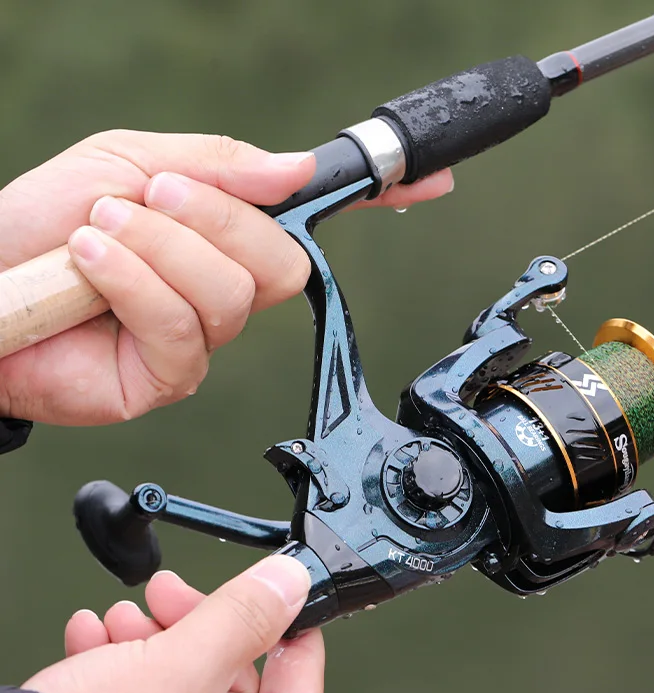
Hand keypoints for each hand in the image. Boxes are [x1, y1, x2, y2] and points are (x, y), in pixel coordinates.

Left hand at [0, 130, 452, 424]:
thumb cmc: (36, 227)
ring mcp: (198, 340)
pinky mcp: (168, 379)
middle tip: (152, 200)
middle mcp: (220, 291)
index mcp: (219, 233)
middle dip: (216, 222)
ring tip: (98, 234)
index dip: (373, 200)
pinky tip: (90, 265)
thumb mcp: (127, 162)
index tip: (424, 181)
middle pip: (280, 262)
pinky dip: (131, 282)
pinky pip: (183, 327)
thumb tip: (295, 170)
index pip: (310, 220)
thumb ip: (217, 165)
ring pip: (232, 294)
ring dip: (156, 249)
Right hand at [22, 556, 322, 692]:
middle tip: (171, 593)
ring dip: (149, 632)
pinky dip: (112, 653)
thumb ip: (241, 619)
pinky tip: (90, 632)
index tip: (280, 600)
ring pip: (177, 678)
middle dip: (197, 625)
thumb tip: (290, 584)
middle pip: (229, 680)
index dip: (292, 640)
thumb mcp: (180, 666)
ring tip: (120, 615)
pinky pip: (130, 689)